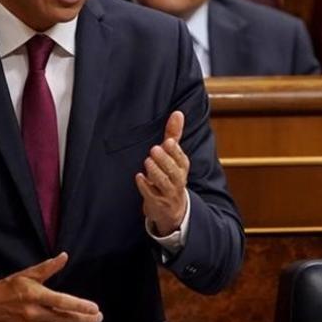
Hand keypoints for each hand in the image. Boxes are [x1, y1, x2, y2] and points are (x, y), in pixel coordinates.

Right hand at [0, 253, 102, 321]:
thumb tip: (64, 256)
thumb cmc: (8, 288)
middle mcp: (32, 313)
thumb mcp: (27, 274)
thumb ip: (48, 267)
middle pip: (65, 319)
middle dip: (85, 320)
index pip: (63, 302)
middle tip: (98, 318)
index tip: (95, 308)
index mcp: (34, 295)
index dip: (81, 306)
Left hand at [135, 110, 189, 235]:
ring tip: (147, 162)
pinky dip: (145, 186)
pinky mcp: (157, 202)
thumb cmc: (171, 176)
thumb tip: (178, 113)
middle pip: (174, 171)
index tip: (169, 142)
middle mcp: (178, 180)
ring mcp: (168, 193)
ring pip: (164, 183)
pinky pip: (152, 195)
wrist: (172, 209)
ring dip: (156, 172)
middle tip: (155, 149)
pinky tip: (139, 177)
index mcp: (182, 167)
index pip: (182, 159)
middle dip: (165, 160)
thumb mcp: (173, 156)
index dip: (175, 152)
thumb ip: (174, 134)